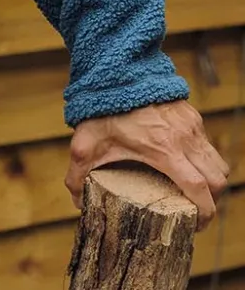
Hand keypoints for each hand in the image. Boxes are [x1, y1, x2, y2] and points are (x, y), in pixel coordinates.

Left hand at [66, 100, 229, 229]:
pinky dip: (203, 160)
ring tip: (193, 191)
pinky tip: (184, 164)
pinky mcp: (191, 114)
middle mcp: (184, 137)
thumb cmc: (102, 107)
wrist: (116, 69)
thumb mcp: (86, 142)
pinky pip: (207, 145)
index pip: (199, 188)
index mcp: (164, 148)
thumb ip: (78, 174)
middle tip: (194, 212)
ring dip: (211, 181)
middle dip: (211, 202)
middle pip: (216, 180)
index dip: (203, 213)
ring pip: (217, 163)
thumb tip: (77, 201)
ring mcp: (191, 125)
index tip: (195, 225)